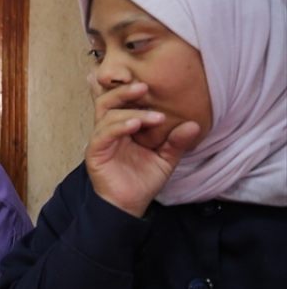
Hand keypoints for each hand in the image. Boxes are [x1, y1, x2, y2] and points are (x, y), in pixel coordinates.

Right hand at [85, 81, 200, 217]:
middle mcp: (109, 129)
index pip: (122, 101)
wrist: (131, 204)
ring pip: (106, 114)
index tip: (153, 83)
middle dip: (124, 91)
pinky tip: (135, 126)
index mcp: (123, 126)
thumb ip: (176, 142)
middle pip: (107, 100)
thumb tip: (193, 124)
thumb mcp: (166, 158)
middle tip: (145, 87)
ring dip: (131, 112)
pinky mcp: (95, 152)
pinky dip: (119, 127)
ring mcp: (100, 140)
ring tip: (154, 117)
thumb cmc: (143, 180)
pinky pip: (103, 134)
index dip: (131, 89)